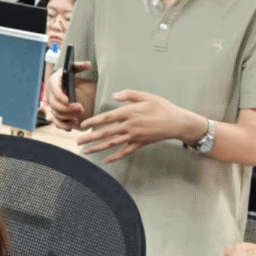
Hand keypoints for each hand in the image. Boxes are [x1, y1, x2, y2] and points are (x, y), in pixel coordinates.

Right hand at [44, 61, 90, 130]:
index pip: (54, 89)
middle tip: (81, 109)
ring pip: (56, 114)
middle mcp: (50, 94)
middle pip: (54, 105)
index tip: (68, 100)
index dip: (59, 95)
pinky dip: (63, 125)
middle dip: (67, 109)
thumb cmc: (69, 76)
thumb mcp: (73, 69)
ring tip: (78, 117)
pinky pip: (56, 122)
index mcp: (54, 81)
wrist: (65, 84)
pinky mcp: (55, 113)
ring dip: (67, 117)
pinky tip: (73, 124)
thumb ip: (79, 66)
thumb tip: (87, 64)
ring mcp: (52, 105)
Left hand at [77, 90, 195, 163]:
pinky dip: (116, 156)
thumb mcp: (145, 96)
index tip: (83, 125)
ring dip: (98, 147)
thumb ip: (128, 95)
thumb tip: (114, 95)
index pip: (106, 118)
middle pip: (106, 132)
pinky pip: (125, 151)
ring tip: (87, 151)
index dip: (93, 121)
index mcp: (129, 113)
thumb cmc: (162, 107)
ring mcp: (134, 136)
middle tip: (78, 141)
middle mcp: (129, 126)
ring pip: (112, 143)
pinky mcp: (140, 144)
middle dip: (90, 137)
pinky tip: (107, 160)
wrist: (177, 122)